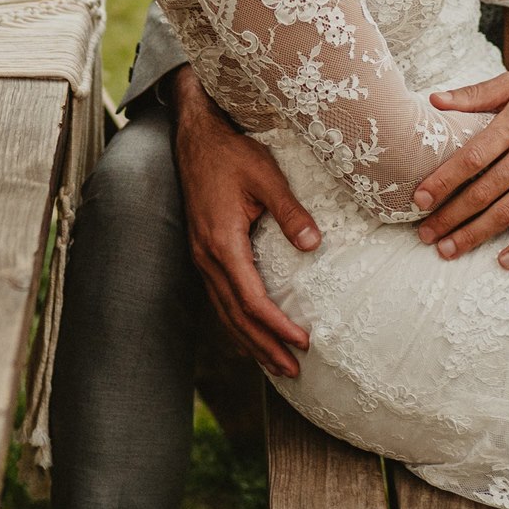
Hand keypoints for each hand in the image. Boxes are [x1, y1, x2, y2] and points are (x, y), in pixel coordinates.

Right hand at [171, 67, 318, 376]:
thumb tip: (315, 245)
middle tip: (293, 371)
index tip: (303, 342)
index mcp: (222, 241)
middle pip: (235, 315)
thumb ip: (289, 212)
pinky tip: (250, 331)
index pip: (251, 298)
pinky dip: (236, 321)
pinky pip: (219, 296)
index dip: (276, 325)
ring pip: (224, 310)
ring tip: (275, 363)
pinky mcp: (202, 250)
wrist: (194, 136)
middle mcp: (207, 255)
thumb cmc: (230, 152)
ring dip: (250, 339)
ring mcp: (201, 255)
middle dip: (264, 346)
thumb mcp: (265, 175)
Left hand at [410, 65, 508, 268]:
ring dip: (477, 233)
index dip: (443, 181)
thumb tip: (433, 99)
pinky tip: (504, 261)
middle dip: (452, 215)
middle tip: (425, 234)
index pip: (471, 157)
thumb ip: (475, 95)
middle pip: (485, 189)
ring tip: (449, 249)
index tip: (420, 200)